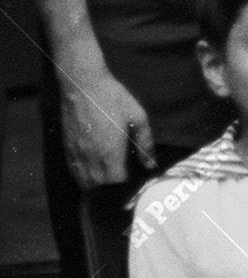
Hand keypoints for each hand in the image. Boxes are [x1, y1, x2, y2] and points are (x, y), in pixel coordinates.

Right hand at [57, 67, 154, 188]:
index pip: (116, 185)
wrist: (81, 85)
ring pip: (85, 184)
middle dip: (112, 192)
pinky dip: (84, 179)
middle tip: (125, 187)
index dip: (126, 189)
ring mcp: (76, 156)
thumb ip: (145, 143)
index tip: (136, 186)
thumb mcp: (137, 117)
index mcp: (110, 154)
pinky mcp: (67, 150)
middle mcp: (90, 160)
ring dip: (98, 188)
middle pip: (100, 190)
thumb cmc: (113, 98)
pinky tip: (95, 174)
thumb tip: (151, 164)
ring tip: (112, 184)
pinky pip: (74, 174)